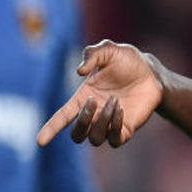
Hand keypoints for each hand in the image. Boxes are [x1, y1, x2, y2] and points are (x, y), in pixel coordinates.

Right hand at [37, 41, 162, 148]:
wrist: (151, 72)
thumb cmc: (127, 60)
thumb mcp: (109, 49)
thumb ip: (92, 54)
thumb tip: (79, 71)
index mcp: (83, 98)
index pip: (62, 117)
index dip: (51, 129)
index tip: (40, 141)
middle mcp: (94, 115)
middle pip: (77, 134)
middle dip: (81, 121)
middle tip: (93, 102)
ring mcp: (109, 124)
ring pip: (95, 138)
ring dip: (102, 120)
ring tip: (115, 100)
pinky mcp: (125, 130)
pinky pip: (115, 140)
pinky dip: (115, 125)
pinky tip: (122, 109)